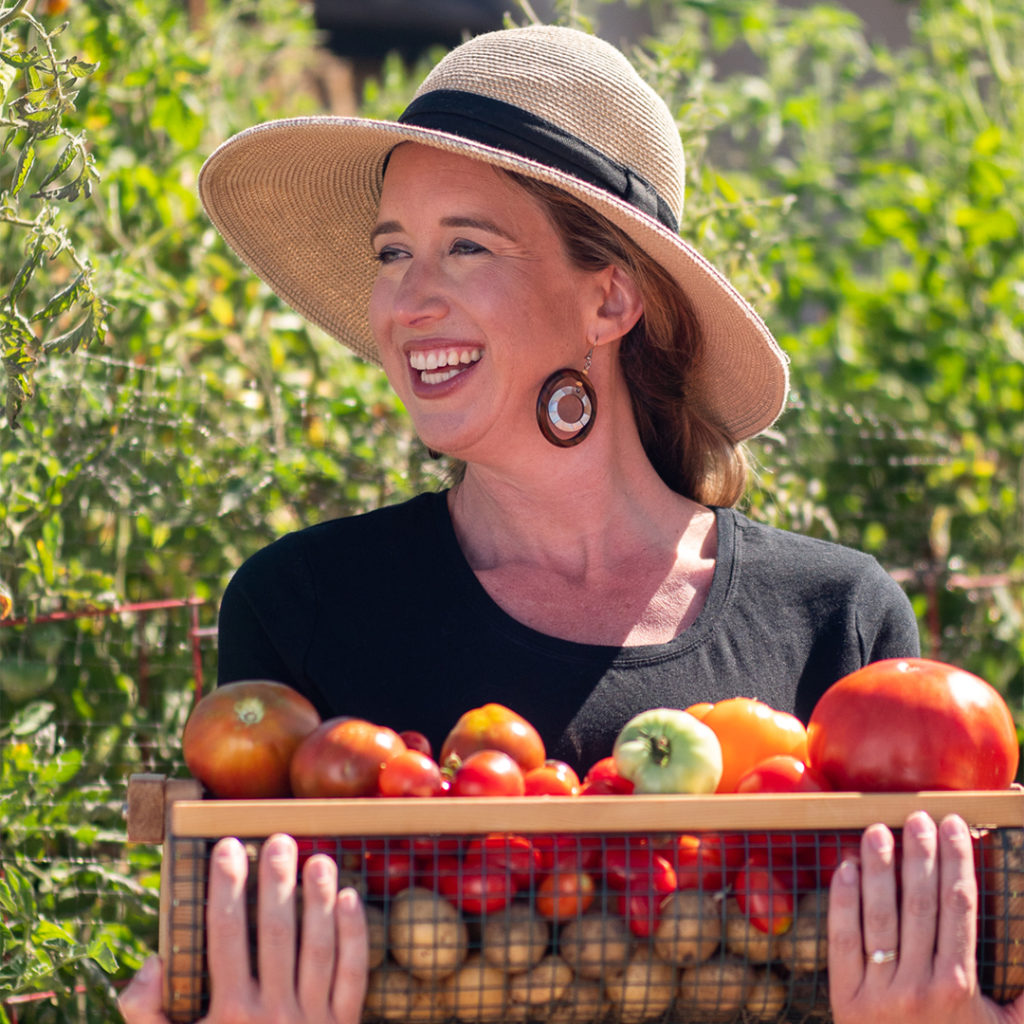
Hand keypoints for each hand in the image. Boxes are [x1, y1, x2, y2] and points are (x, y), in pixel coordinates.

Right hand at [119, 833, 368, 1023]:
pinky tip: (352, 899)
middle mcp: (271, 1015)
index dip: (225, 888)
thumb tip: (153, 962)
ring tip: (319, 859)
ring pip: (319, 948)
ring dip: (319, 900)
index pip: (224, 936)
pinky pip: (353, 976)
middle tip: (280, 840)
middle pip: (275, 933)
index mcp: (227, 1015)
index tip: (226, 848)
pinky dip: (355, 936)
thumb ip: (149, 1013)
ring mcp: (312, 1021)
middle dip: (276, 883)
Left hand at [828, 811, 1023, 1023]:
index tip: (957, 829)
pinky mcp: (845, 1001)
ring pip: (879, 916)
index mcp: (961, 988)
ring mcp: (879, 993)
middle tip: (918, 817)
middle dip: (920, 855)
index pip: (959, 909)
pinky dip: (842, 903)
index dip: (957, 864)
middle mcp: (920, 987)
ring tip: (877, 830)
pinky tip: (844, 869)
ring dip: (878, 869)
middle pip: (919, 904)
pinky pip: (842, 942)